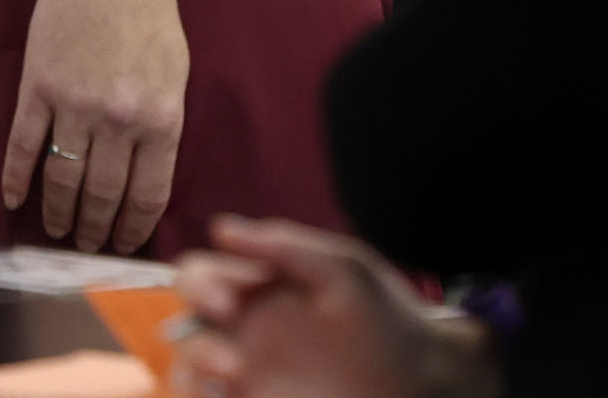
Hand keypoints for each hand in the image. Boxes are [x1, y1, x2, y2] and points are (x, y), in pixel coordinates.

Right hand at [0, 0, 187, 251]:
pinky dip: (16, 180)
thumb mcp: (176, 71)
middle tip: (87, 246)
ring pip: (63, 180)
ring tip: (57, 231)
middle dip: (95, 230)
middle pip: (103, 196)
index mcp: (161, 116)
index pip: (147, 195)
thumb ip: (163, 125)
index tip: (124, 247)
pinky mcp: (38, 87)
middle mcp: (119, 119)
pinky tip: (13, 200)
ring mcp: (75, 104)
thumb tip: (147, 182)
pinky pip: (24, 147)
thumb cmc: (150, 14)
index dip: (133, 229)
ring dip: (57, 214)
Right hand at [173, 216, 494, 397]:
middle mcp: (247, 327)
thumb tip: (221, 227)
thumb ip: (285, 245)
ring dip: (194, 373)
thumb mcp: (344, 269)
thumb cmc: (387, 317)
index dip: (199, 284)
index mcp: (260, 286)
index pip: (201, 273)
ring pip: (187, 368)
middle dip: (193, 334)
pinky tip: (224, 396)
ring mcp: (249, 370)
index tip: (229, 301)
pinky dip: (202, 396)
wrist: (421, 377)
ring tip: (234, 378)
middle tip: (232, 356)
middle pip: (185, 322)